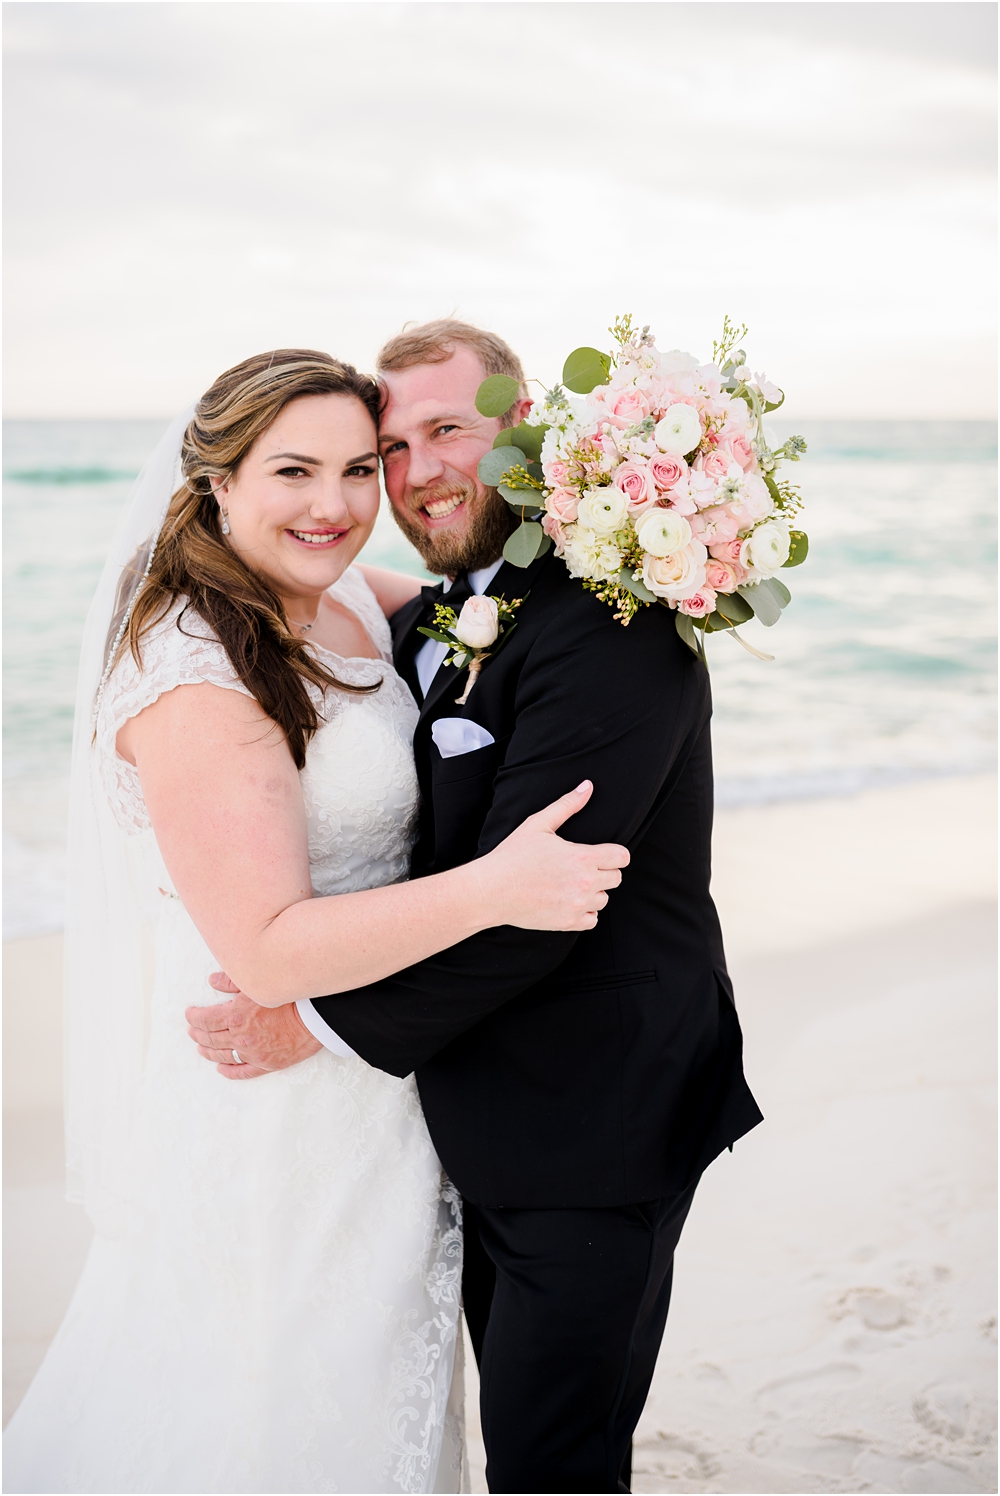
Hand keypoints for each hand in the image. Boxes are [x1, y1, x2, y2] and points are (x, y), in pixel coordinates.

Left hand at [185, 972, 321, 1079]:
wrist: (315, 1017)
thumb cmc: (289, 998)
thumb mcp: (257, 984)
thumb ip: (231, 982)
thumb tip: (212, 980)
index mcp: (236, 1016)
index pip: (205, 1019)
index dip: (194, 1017)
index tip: (190, 1014)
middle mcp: (240, 1037)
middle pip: (210, 1038)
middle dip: (198, 1033)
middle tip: (192, 1030)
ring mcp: (252, 1053)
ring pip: (222, 1056)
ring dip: (208, 1052)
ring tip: (201, 1047)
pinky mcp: (265, 1064)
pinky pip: (242, 1072)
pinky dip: (229, 1071)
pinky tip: (221, 1068)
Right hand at [479, 780, 629, 931]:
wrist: (491, 891)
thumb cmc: (512, 855)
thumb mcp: (538, 824)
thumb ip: (567, 805)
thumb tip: (588, 786)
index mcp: (582, 858)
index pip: (622, 857)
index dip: (614, 854)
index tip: (601, 854)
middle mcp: (585, 883)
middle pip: (616, 879)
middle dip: (603, 872)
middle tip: (581, 868)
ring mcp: (577, 905)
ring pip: (604, 899)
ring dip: (593, 892)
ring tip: (570, 884)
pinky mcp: (568, 922)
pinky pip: (592, 920)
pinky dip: (584, 912)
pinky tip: (568, 900)